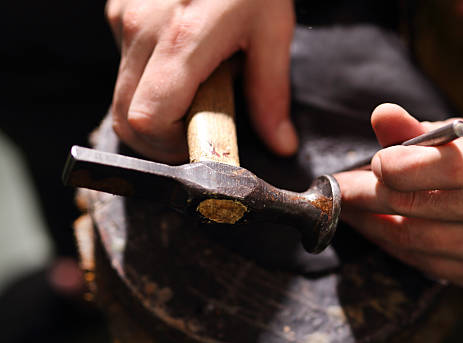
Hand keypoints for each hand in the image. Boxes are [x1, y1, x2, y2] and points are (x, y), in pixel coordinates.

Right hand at [106, 0, 297, 162]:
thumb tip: (281, 143)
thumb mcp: (272, 33)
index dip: (167, 147)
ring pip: (122, 93)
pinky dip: (149, 79)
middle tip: (194, 129)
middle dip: (157, 138)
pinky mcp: (120, 8)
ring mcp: (124, 16)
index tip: (196, 145)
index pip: (145, 120)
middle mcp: (141, 29)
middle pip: (124, 117)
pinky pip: (125, 64)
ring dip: (154, 107)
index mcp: (182, 40)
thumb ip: (271, 95)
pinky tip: (182, 60)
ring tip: (195, 85)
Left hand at [335, 104, 462, 287]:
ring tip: (346, 207)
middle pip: (417, 207)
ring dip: (369, 223)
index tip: (372, 162)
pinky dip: (391, 244)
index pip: (449, 166)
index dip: (401, 165)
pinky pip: (422, 262)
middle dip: (366, 196)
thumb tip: (380, 116)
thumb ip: (427, 129)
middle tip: (337, 187)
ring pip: (412, 240)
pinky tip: (374, 227)